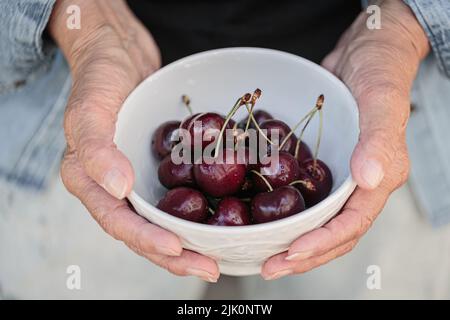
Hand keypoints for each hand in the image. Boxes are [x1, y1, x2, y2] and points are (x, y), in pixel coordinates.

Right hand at [50, 0, 218, 281]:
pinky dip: (193, 213)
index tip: (178, 248)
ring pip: (162, 221)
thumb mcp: (90, 108)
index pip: (118, 221)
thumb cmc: (99, 77)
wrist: (120, 53)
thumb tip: (118, 188)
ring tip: (216, 258)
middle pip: (143, 232)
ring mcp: (138, 180)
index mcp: (90, 180)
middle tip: (209, 267)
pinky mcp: (157, 170)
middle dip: (175, 255)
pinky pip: (175, 197)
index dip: (146, 239)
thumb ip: (96, 148)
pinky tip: (218, 221)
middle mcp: (114, 188)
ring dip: (188, 243)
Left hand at [262, 0, 429, 279]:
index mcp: (378, 178)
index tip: (291, 254)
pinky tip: (262, 218)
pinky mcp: (321, 166)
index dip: (323, 243)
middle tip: (269, 267)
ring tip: (263, 256)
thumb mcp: (381, 100)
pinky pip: (304, 197)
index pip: (352, 224)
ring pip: (316, 221)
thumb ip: (379, 140)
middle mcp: (358, 185)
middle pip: (332, 234)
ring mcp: (338, 177)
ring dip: (291, 242)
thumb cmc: (379, 72)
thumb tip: (369, 179)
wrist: (363, 52)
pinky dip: (285, 214)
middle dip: (302, 256)